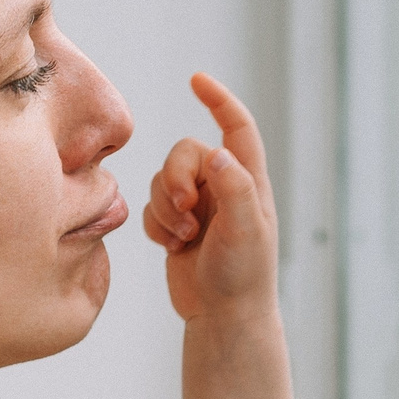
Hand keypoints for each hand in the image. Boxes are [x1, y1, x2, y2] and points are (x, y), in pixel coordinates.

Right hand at [143, 72, 279, 322]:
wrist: (224, 319)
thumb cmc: (243, 276)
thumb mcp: (246, 230)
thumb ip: (233, 187)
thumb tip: (215, 151)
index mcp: (248, 182)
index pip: (236, 128)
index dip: (219, 100)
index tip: (196, 80)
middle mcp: (223, 188)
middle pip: (184, 154)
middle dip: (176, 178)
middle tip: (185, 209)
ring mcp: (199, 207)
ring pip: (162, 180)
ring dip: (166, 209)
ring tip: (183, 238)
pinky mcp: (176, 227)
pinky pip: (150, 208)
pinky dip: (156, 226)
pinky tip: (173, 248)